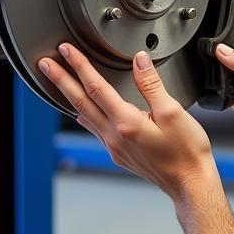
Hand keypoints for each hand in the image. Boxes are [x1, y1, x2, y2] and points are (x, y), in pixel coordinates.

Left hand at [39, 43, 216, 199]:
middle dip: (61, 80)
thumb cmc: (187, 152)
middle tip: (45, 64)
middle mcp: (114, 136)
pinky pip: (95, 129)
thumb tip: (139, 61)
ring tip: (59, 83)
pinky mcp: (119, 154)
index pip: (96, 87)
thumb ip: (152, 84)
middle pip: (80, 102)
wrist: (189, 183)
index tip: (66, 51)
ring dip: (69, 96)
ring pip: (85, 116)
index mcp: (126, 123)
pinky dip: (85, 114)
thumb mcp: (173, 111)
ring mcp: (114, 147)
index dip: (79, 65)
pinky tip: (84, 111)